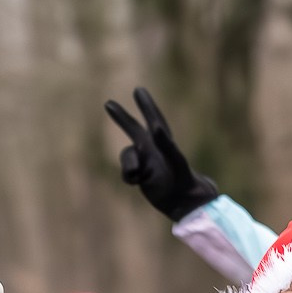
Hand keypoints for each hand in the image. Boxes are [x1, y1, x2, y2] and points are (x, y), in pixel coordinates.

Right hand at [104, 87, 220, 221]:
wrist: (182, 202)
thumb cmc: (183, 180)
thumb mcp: (176, 160)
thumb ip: (166, 143)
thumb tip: (154, 126)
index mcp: (163, 141)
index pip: (153, 118)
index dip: (146, 105)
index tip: (138, 90)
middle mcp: (152, 149)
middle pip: (133, 129)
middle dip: (121, 117)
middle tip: (108, 103)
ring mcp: (145, 162)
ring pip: (126, 155)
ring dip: (128, 164)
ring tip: (136, 175)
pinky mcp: (139, 176)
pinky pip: (126, 172)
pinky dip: (128, 176)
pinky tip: (138, 182)